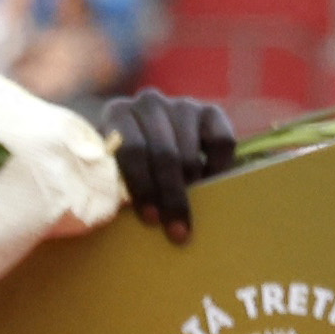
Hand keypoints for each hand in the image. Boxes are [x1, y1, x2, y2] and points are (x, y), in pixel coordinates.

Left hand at [104, 91, 237, 238]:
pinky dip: (218, 167)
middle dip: (171, 196)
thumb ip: (115, 182)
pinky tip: (209, 183)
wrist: (150, 136)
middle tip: (178, 231)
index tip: (151, 219)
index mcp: (117, 113)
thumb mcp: (113, 168)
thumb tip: (127, 216)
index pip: (132, 150)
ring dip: (192, 187)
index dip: (142, 187)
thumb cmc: (125, 162)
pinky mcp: (210, 111)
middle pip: (163, 154)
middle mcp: (149, 103)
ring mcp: (181, 105)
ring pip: (189, 152)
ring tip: (191, 212)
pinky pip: (222, 142)